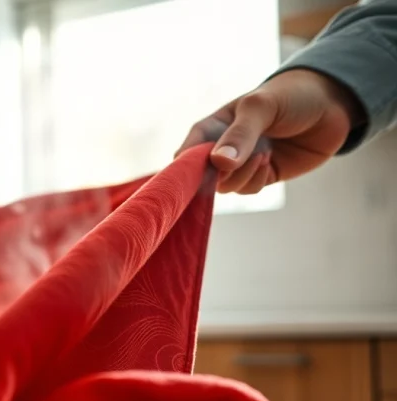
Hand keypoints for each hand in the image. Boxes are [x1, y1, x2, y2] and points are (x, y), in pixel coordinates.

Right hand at [177, 68, 364, 193]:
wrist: (332, 102)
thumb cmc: (290, 95)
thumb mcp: (261, 107)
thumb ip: (240, 135)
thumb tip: (219, 164)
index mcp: (210, 128)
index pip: (185, 157)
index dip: (187, 170)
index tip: (204, 173)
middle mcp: (221, 148)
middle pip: (203, 178)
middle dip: (222, 175)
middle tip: (244, 160)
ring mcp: (242, 163)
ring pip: (227, 187)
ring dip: (244, 176)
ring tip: (264, 154)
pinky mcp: (262, 175)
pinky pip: (248, 189)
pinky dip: (256, 180)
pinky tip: (270, 162)